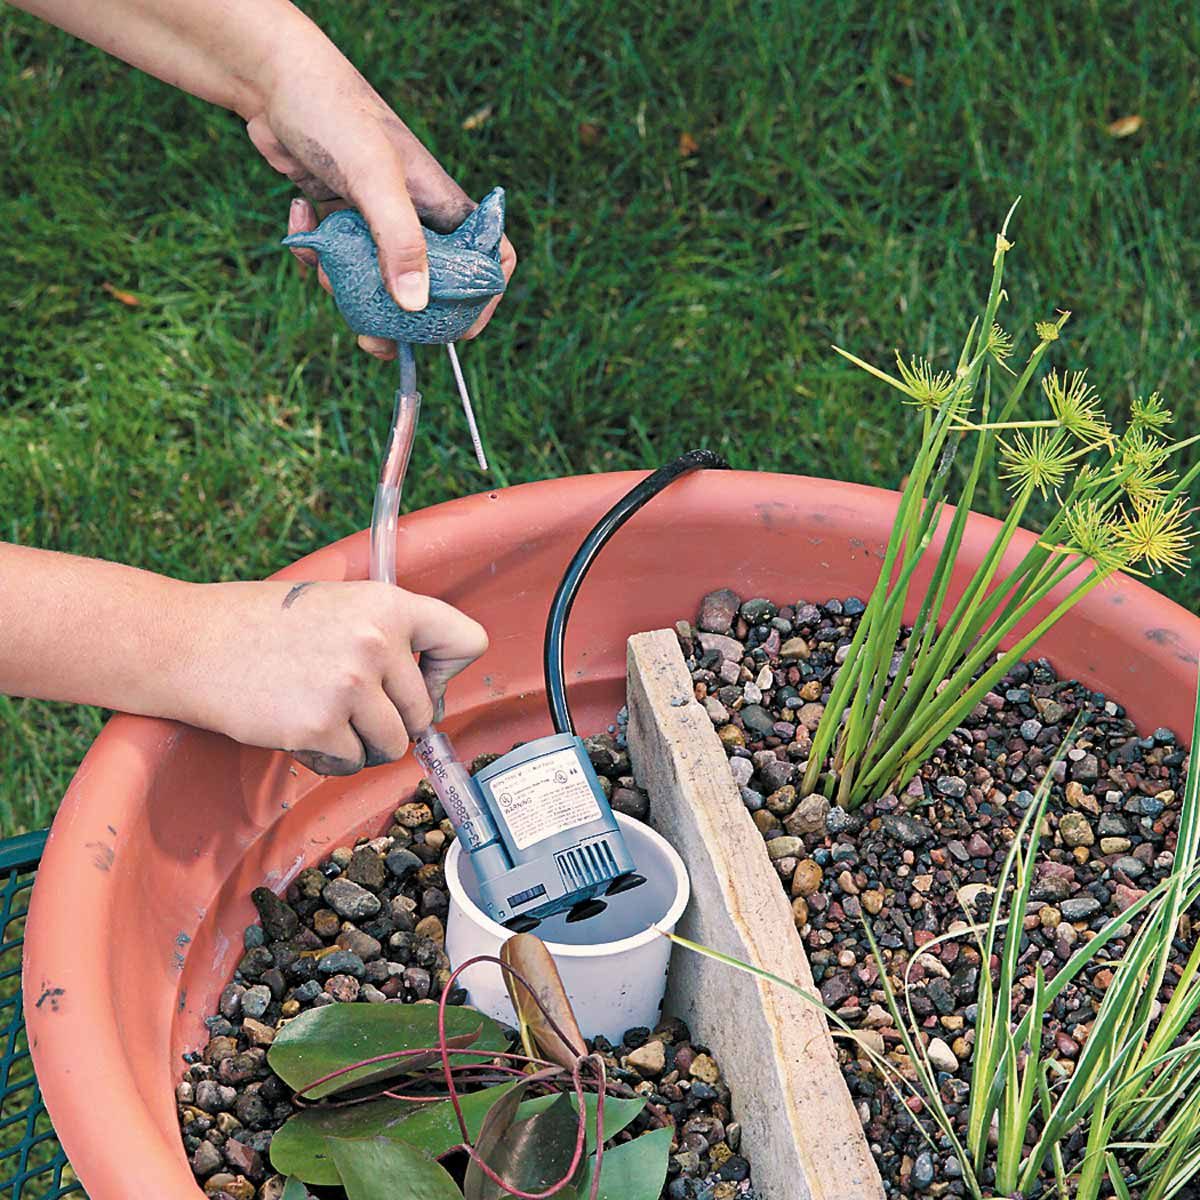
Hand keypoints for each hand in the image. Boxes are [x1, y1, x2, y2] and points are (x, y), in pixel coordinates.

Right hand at [182, 579, 487, 774]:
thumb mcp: (341, 605)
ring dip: (364, 744)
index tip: (423, 679)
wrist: (192, 644)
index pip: (467, 640)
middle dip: (395, 720)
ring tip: (325, 717)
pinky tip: (302, 730)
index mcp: (388, 604)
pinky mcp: (319, 725)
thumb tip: (434, 689)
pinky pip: (352, 763)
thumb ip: (390, 636)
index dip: (447, 671)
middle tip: (352, 706)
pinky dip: (331, 759)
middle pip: (425, 711)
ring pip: (393, 743)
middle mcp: (376, 642)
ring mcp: (349, 685)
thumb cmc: (265, 625)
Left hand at [252, 42, 516, 358]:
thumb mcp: (374, 178)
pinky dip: (316, 252)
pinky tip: (301, 215)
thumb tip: (416, 307)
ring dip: (346, 287)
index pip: (488, 258)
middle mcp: (417, 216)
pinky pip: (337, 260)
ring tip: (325, 265)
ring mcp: (377, 220)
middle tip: (374, 338)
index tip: (458, 330)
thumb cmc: (335, 114)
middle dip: (398, 317)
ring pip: (375, 281)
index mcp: (443, 205)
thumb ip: (399, 242)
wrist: (271, 79)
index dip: (482, 297)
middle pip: (427, 287)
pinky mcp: (341, 218)